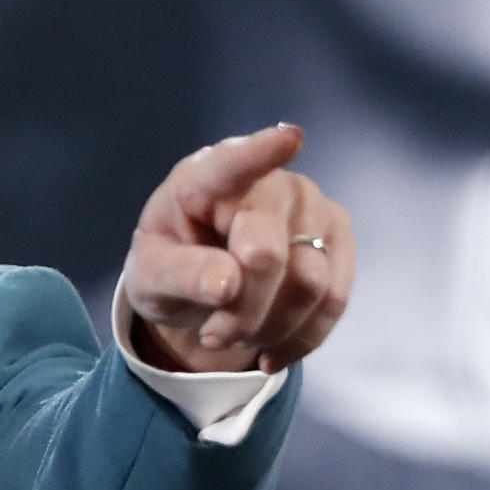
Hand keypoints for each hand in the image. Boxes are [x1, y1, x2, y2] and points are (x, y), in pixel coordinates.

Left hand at [122, 124, 353, 373]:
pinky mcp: (338, 239)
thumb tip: (228, 284)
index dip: (261, 152)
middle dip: (242, 311)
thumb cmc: (172, 267)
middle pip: (269, 254)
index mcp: (206, 178)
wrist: (204, 287)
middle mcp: (268, 182)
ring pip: (310, 283)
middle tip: (212, 335)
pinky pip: (334, 300)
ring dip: (269, 328)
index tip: (288, 138)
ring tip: (236, 335)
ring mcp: (311, 205)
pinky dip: (300, 339)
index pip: (234, 163)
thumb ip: (181, 276)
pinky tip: (269, 351)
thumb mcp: (151, 278)